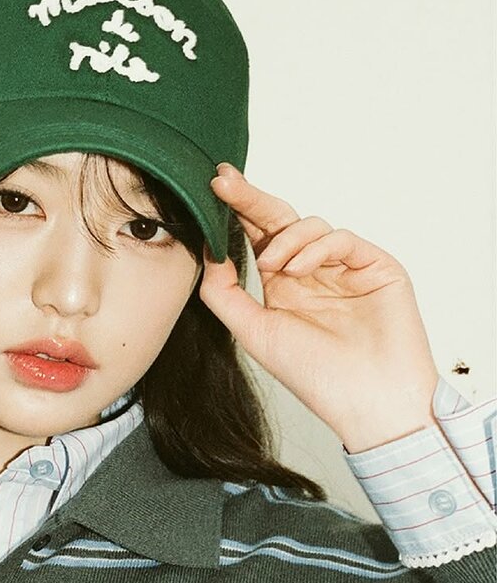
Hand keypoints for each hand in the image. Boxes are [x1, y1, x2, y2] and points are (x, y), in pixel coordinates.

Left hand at [200, 164, 438, 452]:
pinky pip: (341, 238)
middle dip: (250, 199)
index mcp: (284, 286)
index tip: (211, 186)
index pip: (258, 237)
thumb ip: (225, 293)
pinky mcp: (376, 265)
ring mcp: (345, 267)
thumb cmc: (315, 376)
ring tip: (273, 267)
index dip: (236, 210)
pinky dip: (316, 248)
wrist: (366, 401)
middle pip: (281, 220)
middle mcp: (313, 271)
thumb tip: (207, 252)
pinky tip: (298, 270)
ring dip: (284, 240)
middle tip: (225, 181)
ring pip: (310, 225)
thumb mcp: (254, 333)